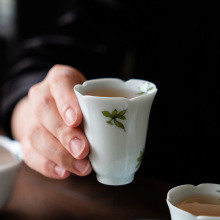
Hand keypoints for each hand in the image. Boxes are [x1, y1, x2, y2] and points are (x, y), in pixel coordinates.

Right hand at [11, 64, 91, 178]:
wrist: (54, 109)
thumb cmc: (81, 102)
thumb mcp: (92, 96)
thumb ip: (100, 109)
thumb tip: (121, 135)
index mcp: (60, 79)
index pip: (60, 82)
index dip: (67, 101)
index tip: (77, 120)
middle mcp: (41, 95)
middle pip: (44, 111)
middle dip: (64, 134)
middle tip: (82, 151)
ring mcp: (31, 117)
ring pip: (36, 134)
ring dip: (59, 155)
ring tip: (81, 167)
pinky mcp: (27, 138)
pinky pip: (30, 153)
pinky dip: (48, 165)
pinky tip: (64, 172)